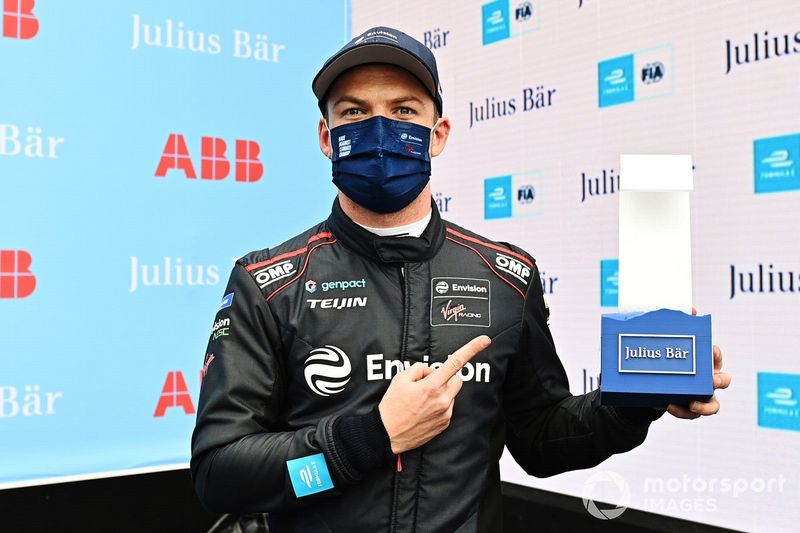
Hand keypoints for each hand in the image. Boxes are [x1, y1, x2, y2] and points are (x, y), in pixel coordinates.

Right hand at [378, 335, 490, 453]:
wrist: (387, 434)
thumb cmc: (392, 406)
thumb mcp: (400, 379)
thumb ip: (419, 369)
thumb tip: (431, 371)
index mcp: (432, 386)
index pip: (455, 362)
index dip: (472, 349)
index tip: (485, 340)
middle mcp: (443, 400)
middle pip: (457, 379)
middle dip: (446, 377)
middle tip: (427, 383)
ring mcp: (445, 413)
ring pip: (452, 394)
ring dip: (442, 392)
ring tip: (422, 400)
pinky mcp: (445, 424)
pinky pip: (448, 407)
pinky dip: (439, 405)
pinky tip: (423, 410)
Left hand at [667, 307, 731, 418]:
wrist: (654, 385)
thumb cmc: (670, 361)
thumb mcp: (672, 344)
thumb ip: (681, 324)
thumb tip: (692, 309)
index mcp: (705, 362)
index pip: (716, 356)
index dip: (715, 354)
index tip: (710, 350)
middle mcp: (708, 380)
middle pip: (724, 381)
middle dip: (719, 381)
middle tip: (710, 380)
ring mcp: (701, 396)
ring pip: (713, 405)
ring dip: (705, 406)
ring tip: (692, 404)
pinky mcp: (689, 409)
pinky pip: (691, 415)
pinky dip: (682, 412)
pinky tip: (670, 406)